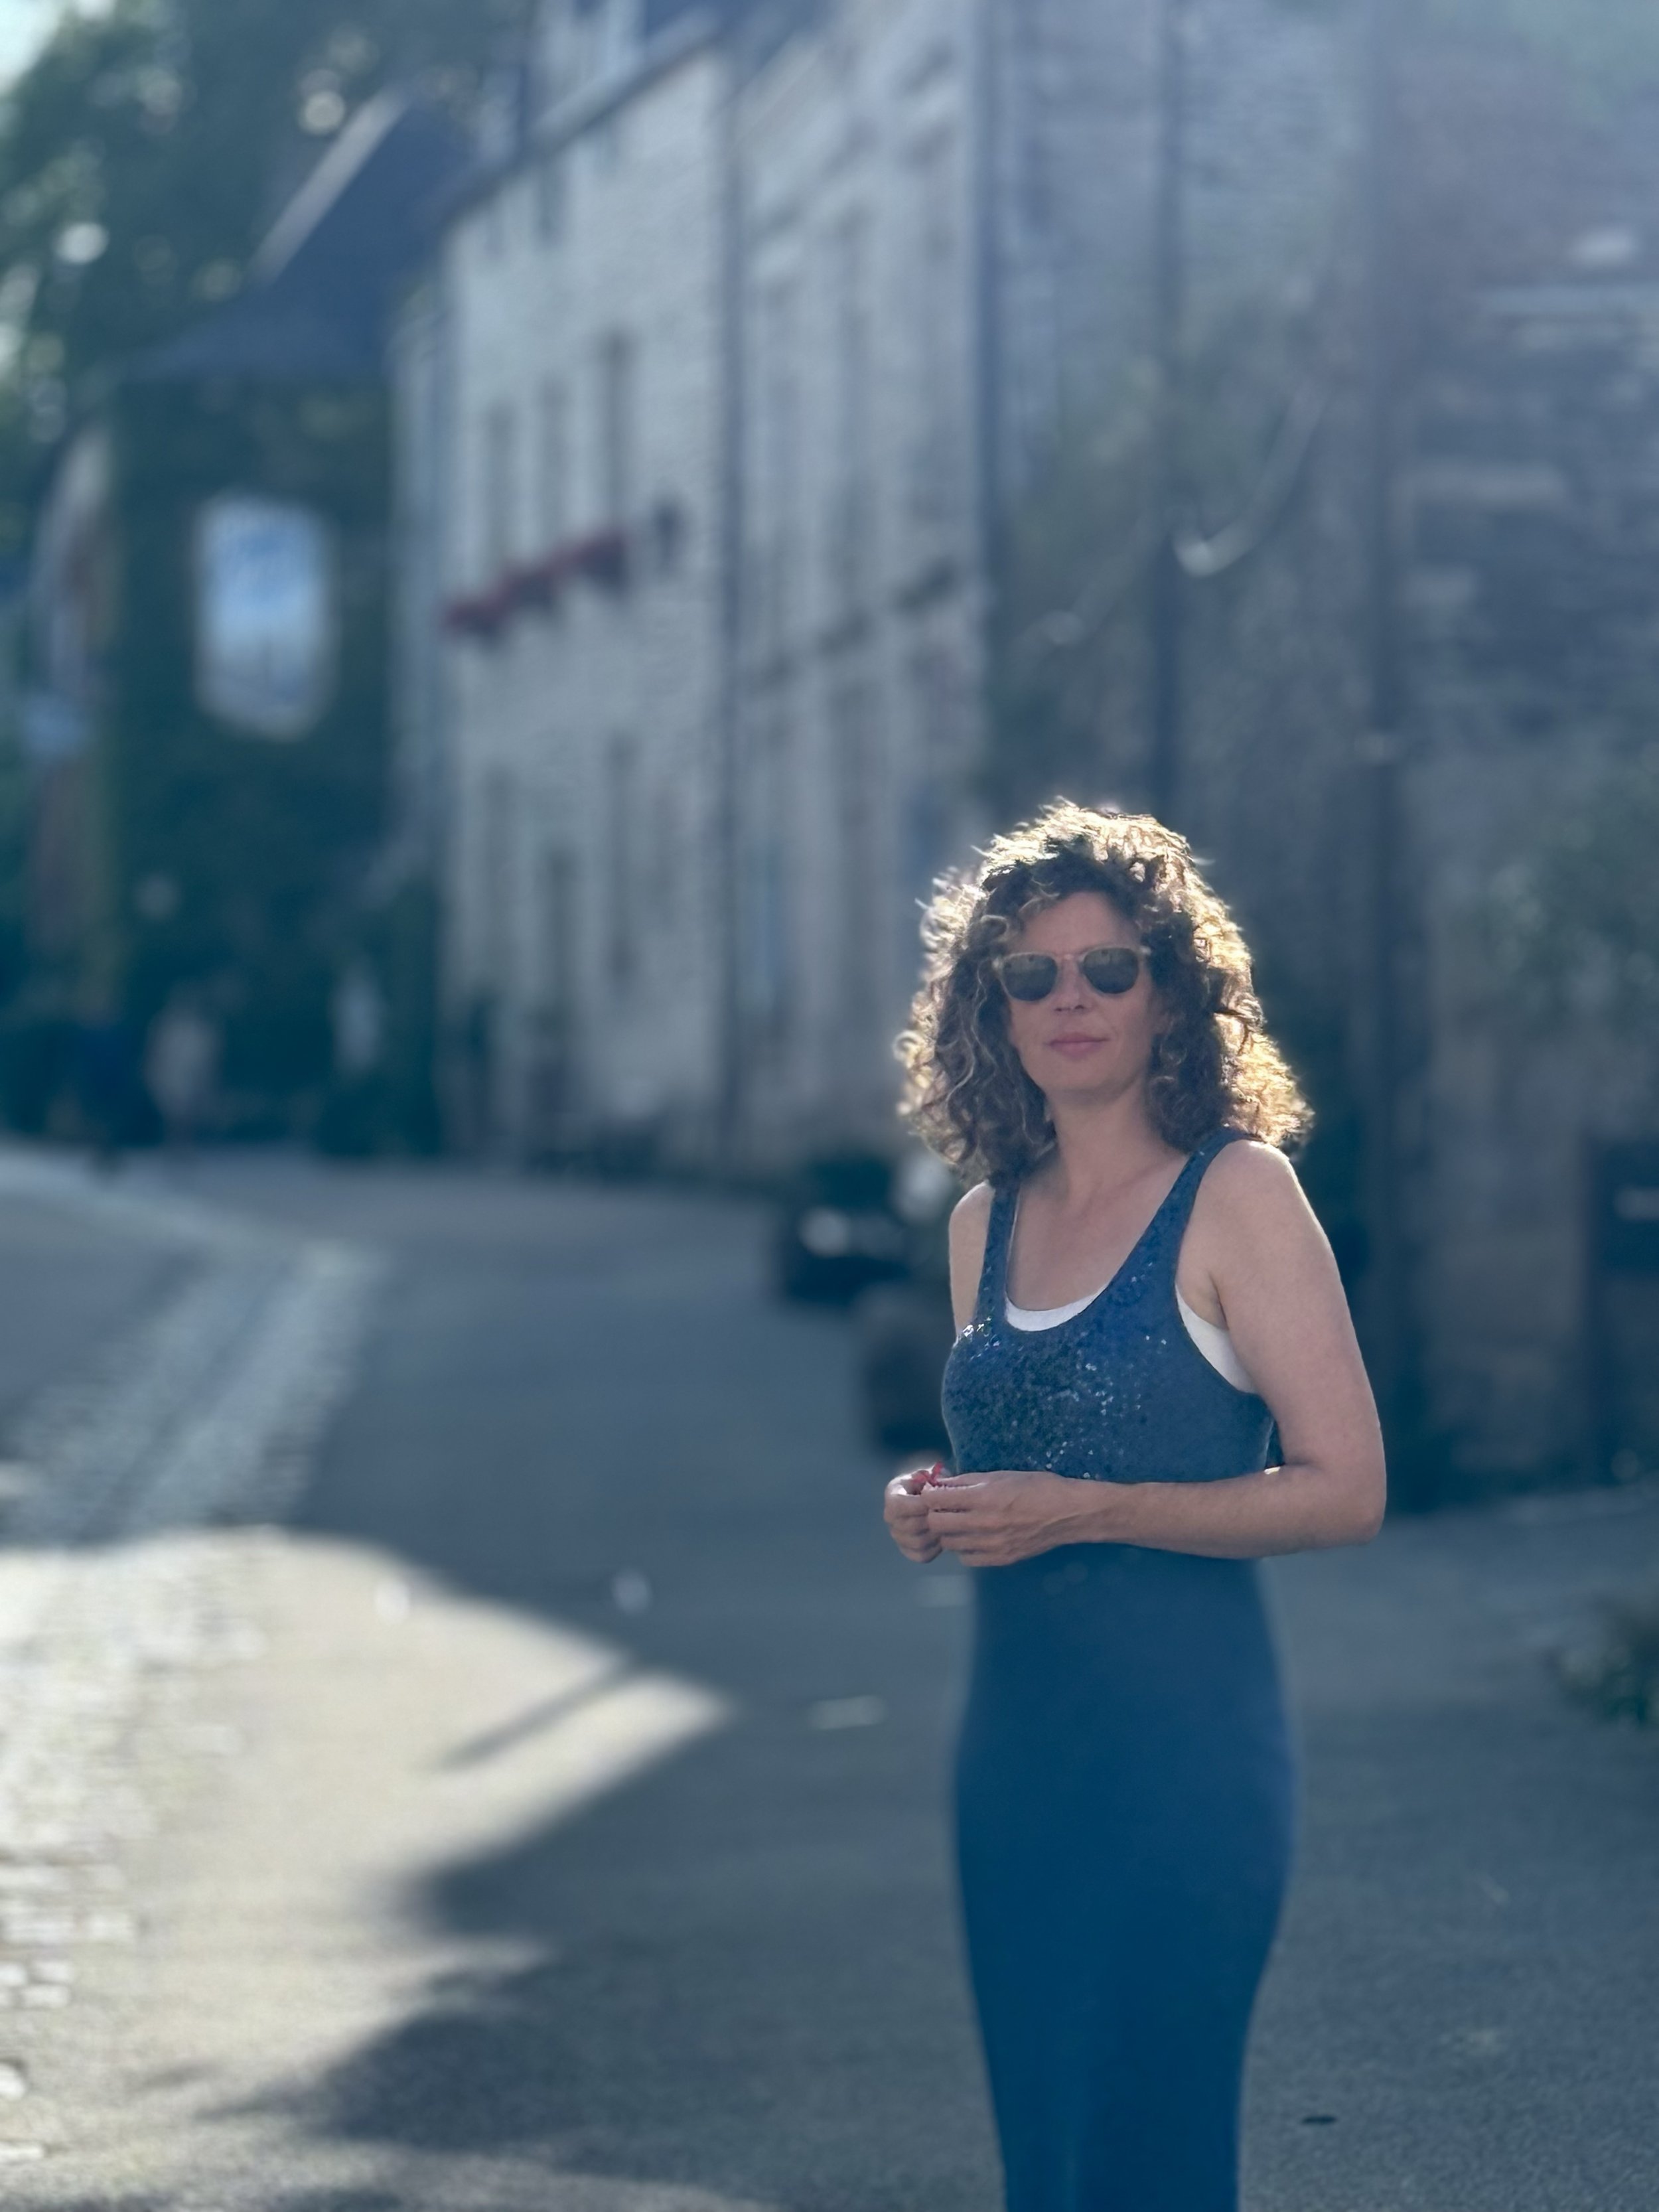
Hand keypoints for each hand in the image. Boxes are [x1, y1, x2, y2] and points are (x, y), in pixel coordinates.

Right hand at [884, 1466, 944, 1563]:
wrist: (931, 1498)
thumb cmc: (933, 1483)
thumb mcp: (932, 1474)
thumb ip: (934, 1478)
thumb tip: (940, 1488)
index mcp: (892, 1495)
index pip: (899, 1506)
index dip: (920, 1505)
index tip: (938, 1502)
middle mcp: (890, 1517)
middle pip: (910, 1526)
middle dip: (933, 1521)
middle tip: (949, 1516)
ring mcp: (898, 1536)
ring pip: (918, 1542)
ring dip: (936, 1535)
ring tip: (948, 1526)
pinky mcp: (908, 1551)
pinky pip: (922, 1556)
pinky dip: (936, 1549)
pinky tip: (943, 1537)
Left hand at [925, 1470, 1096, 1567]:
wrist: (1068, 1513)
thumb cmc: (1036, 1487)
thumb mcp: (1000, 1476)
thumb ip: (967, 1481)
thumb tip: (939, 1483)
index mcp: (984, 1497)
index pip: (935, 1499)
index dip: (929, 1494)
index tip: (934, 1492)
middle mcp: (984, 1523)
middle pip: (937, 1524)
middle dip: (934, 1514)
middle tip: (944, 1508)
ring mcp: (992, 1545)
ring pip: (949, 1543)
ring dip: (949, 1532)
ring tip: (960, 1522)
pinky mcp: (1000, 1559)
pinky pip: (966, 1558)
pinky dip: (964, 1548)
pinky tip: (973, 1538)